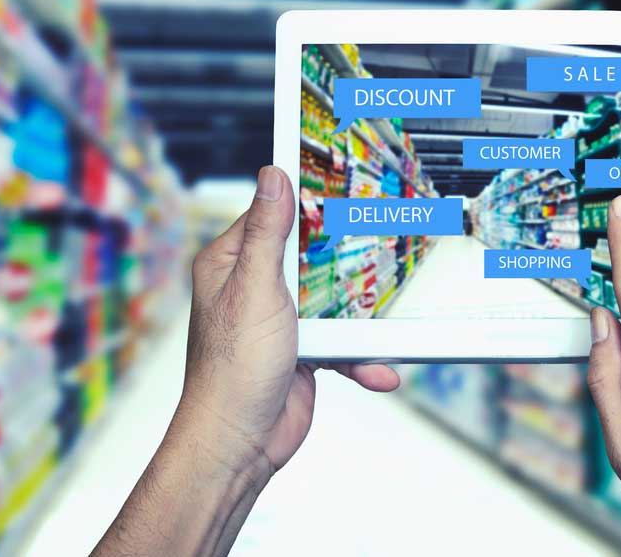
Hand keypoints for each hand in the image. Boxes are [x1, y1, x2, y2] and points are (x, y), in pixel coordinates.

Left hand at [94, 166, 397, 556]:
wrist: (240, 444)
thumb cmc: (232, 370)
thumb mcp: (255, 288)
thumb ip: (267, 233)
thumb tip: (272, 176)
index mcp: (232, 263)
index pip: (272, 214)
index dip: (305, 199)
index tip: (339, 178)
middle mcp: (254, 287)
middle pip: (311, 253)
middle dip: (346, 255)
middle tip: (381, 234)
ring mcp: (281, 319)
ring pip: (333, 298)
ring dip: (360, 315)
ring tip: (388, 309)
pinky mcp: (304, 351)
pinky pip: (342, 342)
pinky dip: (362, 356)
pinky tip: (379, 368)